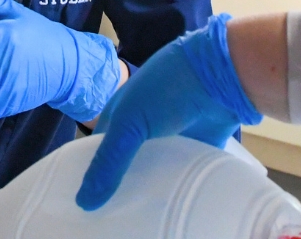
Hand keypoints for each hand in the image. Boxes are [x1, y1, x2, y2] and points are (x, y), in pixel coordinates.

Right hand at [75, 14, 261, 210]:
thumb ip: (109, 162)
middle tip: (112, 222)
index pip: (94, 153)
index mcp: (118, 119)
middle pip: (124, 167)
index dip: (88, 177)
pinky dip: (175, 189)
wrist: (218, 77)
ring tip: (141, 223)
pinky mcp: (195, 152)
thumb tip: (84, 203)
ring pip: (152, 174)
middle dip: (118, 190)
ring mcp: (168, 142)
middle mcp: (140, 132)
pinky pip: (180, 175)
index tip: (83, 206)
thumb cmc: (163, 91)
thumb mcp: (128, 124)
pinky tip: (170, 209)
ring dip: (148, 192)